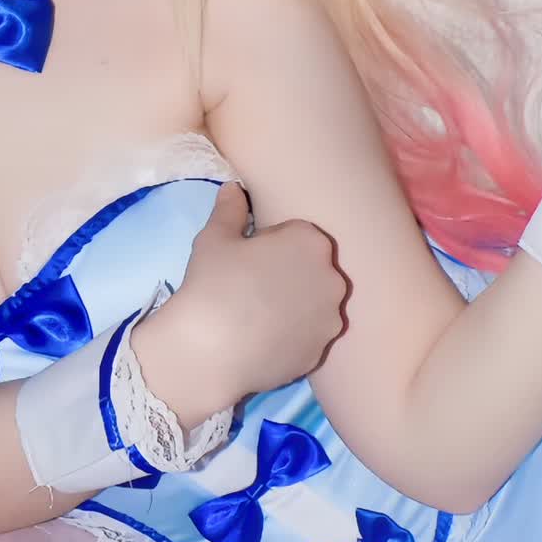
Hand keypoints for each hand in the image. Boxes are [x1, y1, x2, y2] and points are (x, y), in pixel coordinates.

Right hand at [138, 181, 348, 411]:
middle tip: (251, 286)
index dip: (270, 243)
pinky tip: (262, 340)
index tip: (248, 257)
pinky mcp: (320, 352)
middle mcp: (332, 279)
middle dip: (289, 272)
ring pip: (314, 303)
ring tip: (257, 318)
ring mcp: (330, 319)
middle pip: (312, 268)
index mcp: (311, 243)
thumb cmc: (213, 284)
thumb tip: (234, 189)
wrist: (210, 351)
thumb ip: (230, 209)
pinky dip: (292, 336)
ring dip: (295, 305)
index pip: (297, 233)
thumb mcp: (214, 237)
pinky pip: (308, 335)